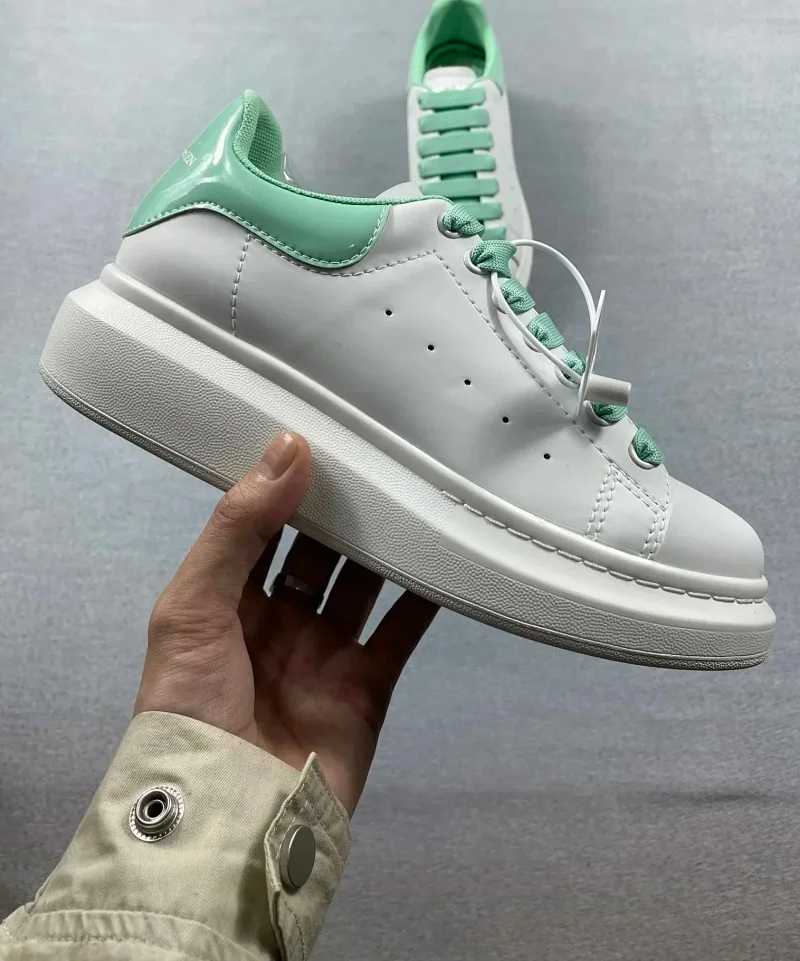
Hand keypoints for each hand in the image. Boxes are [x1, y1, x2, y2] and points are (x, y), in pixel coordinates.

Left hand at [134, 432, 437, 814]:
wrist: (231, 814)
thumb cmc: (193, 704)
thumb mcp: (192, 607)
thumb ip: (238, 528)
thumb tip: (287, 449)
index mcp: (226, 602)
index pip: (260, 531)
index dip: (284, 490)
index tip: (319, 440)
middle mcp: (277, 623)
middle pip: (317, 554)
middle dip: (340, 513)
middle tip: (375, 461)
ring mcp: (325, 653)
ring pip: (363, 584)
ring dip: (384, 546)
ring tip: (412, 495)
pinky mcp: (367, 685)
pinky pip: (401, 631)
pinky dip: (424, 596)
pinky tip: (444, 555)